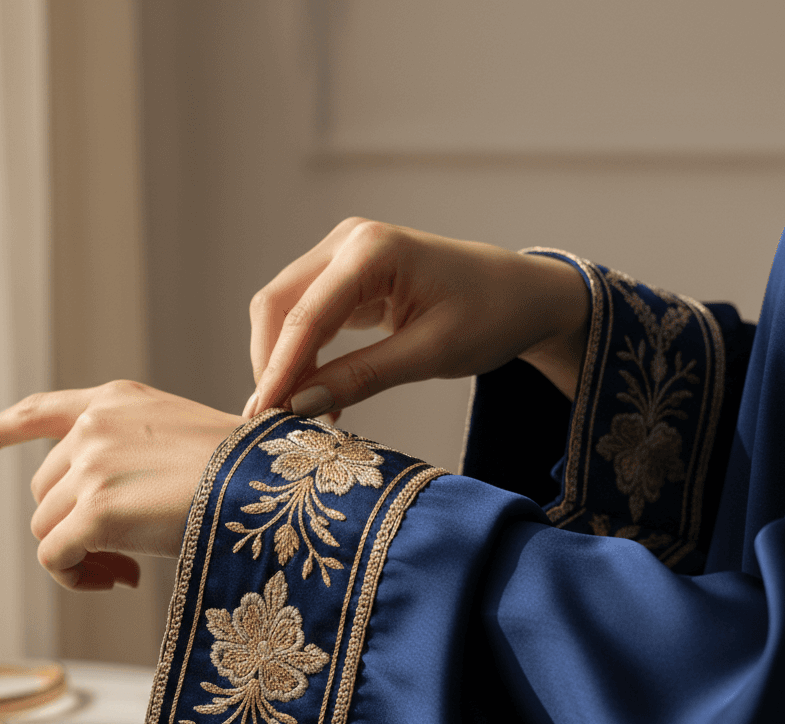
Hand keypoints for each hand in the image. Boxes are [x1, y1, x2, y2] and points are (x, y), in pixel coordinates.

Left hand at [0, 381, 243, 589]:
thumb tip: (94, 510)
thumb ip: (131, 453)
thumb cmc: (243, 472)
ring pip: (47, 527)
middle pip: (46, 490)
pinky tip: (123, 580)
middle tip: (121, 558)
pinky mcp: (95, 510)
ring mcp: (92, 465)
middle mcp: (94, 424)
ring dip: (80, 556)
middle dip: (73, 527)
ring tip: (127, 571)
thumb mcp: (181, 439)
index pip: (38, 410)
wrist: (270, 485)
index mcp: (115, 401)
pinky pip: (56, 558)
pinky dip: (78, 578)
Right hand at [243, 218, 590, 416]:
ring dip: (282, 360)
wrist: (523, 294)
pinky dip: (303, 355)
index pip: (305, 315)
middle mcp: (349, 242)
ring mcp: (345, 255)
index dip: (278, 368)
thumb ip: (362, 377)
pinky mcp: (348, 275)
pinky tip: (317, 395)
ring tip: (293, 413)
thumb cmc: (491, 315)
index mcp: (373, 250)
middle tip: (272, 420)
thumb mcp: (431, 353)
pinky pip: (307, 315)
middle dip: (270, 362)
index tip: (261, 415)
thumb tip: (300, 405)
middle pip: (279, 304)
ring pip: (285, 310)